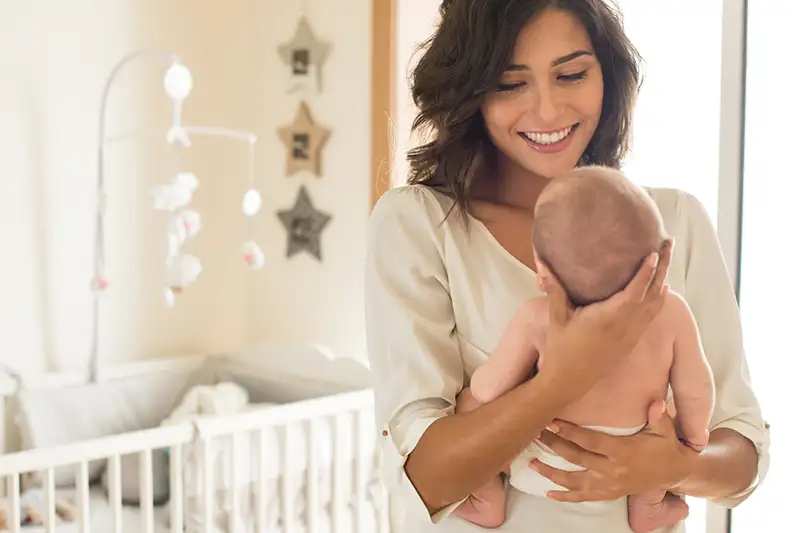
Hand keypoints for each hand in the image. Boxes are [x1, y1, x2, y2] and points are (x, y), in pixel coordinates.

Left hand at [531, 401, 698, 501]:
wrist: (674, 473)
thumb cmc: (665, 446)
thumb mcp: (665, 429)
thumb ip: (658, 416)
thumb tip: (656, 403)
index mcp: (623, 452)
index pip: (590, 441)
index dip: (569, 432)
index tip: (550, 421)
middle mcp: (613, 470)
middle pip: (576, 458)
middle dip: (553, 445)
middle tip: (535, 432)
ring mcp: (609, 485)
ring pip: (574, 481)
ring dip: (551, 473)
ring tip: (533, 463)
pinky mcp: (608, 494)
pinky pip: (583, 497)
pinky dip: (565, 496)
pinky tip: (548, 493)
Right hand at [535, 238, 673, 398]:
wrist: (568, 382)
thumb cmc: (560, 349)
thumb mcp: (555, 317)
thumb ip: (554, 289)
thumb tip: (543, 263)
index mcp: (607, 317)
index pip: (634, 290)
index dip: (646, 271)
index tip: (655, 252)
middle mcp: (625, 326)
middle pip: (653, 292)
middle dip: (663, 267)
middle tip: (670, 242)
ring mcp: (630, 334)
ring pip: (656, 304)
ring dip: (664, 280)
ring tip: (668, 259)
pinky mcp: (631, 342)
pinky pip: (651, 316)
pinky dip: (659, 300)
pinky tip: (663, 289)